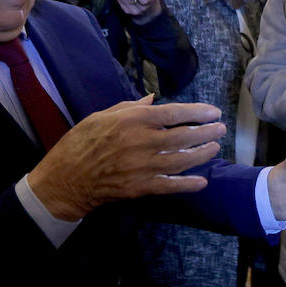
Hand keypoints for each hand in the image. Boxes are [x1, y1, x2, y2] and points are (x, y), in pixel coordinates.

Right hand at [28, 96, 223, 218]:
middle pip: (184, 136)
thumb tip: (152, 99)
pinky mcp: (140, 187)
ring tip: (215, 147)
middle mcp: (141, 142)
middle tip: (220, 129)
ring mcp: (142, 166)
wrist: (65, 179)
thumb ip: (130, 107)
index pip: (174, 113)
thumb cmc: (80, 143)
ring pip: (181, 160)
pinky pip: (170, 186)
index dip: (197, 112)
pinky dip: (187, 184)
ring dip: (202, 154)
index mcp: (132, 120)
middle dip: (206, 132)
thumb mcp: (101, 116)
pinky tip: (202, 182)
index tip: (213, 112)